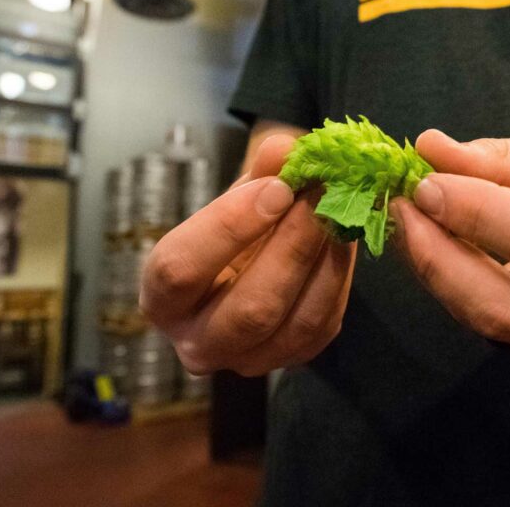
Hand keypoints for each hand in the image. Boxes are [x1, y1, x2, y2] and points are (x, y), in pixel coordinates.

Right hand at [140, 135, 354, 375]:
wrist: (251, 266)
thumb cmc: (233, 228)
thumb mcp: (237, 195)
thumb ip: (260, 172)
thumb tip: (288, 148)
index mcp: (161, 299)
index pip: (181, 270)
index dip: (229, 226)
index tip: (276, 186)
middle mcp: (198, 344)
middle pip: (251, 308)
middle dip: (294, 246)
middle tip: (323, 194)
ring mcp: (249, 361)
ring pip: (298, 323)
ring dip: (326, 260)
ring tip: (343, 209)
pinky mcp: (293, 359)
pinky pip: (325, 323)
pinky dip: (341, 277)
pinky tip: (348, 235)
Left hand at [392, 131, 509, 359]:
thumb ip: (501, 159)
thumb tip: (431, 149)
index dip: (479, 216)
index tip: (426, 185)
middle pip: (509, 307)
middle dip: (440, 259)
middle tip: (403, 209)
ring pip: (489, 323)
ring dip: (436, 272)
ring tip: (409, 221)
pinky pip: (485, 325)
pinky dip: (448, 285)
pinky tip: (429, 246)